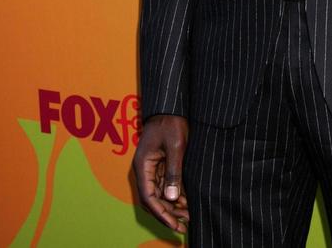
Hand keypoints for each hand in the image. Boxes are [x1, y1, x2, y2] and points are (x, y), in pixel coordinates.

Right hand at [133, 114, 189, 233]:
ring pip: (159, 193)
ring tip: (188, 216)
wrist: (171, 106)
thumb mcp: (175, 146)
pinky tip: (185, 201)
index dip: (161, 213)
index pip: (149, 197)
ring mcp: (151, 167)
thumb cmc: (171, 122)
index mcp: (143, 166)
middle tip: (184, 224)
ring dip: (172, 205)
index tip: (174, 225)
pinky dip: (174, 194)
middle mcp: (144, 169)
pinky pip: (165, 184)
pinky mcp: (160, 164)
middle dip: (168, 213)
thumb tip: (172, 198)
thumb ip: (173, 171)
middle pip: (153, 199)